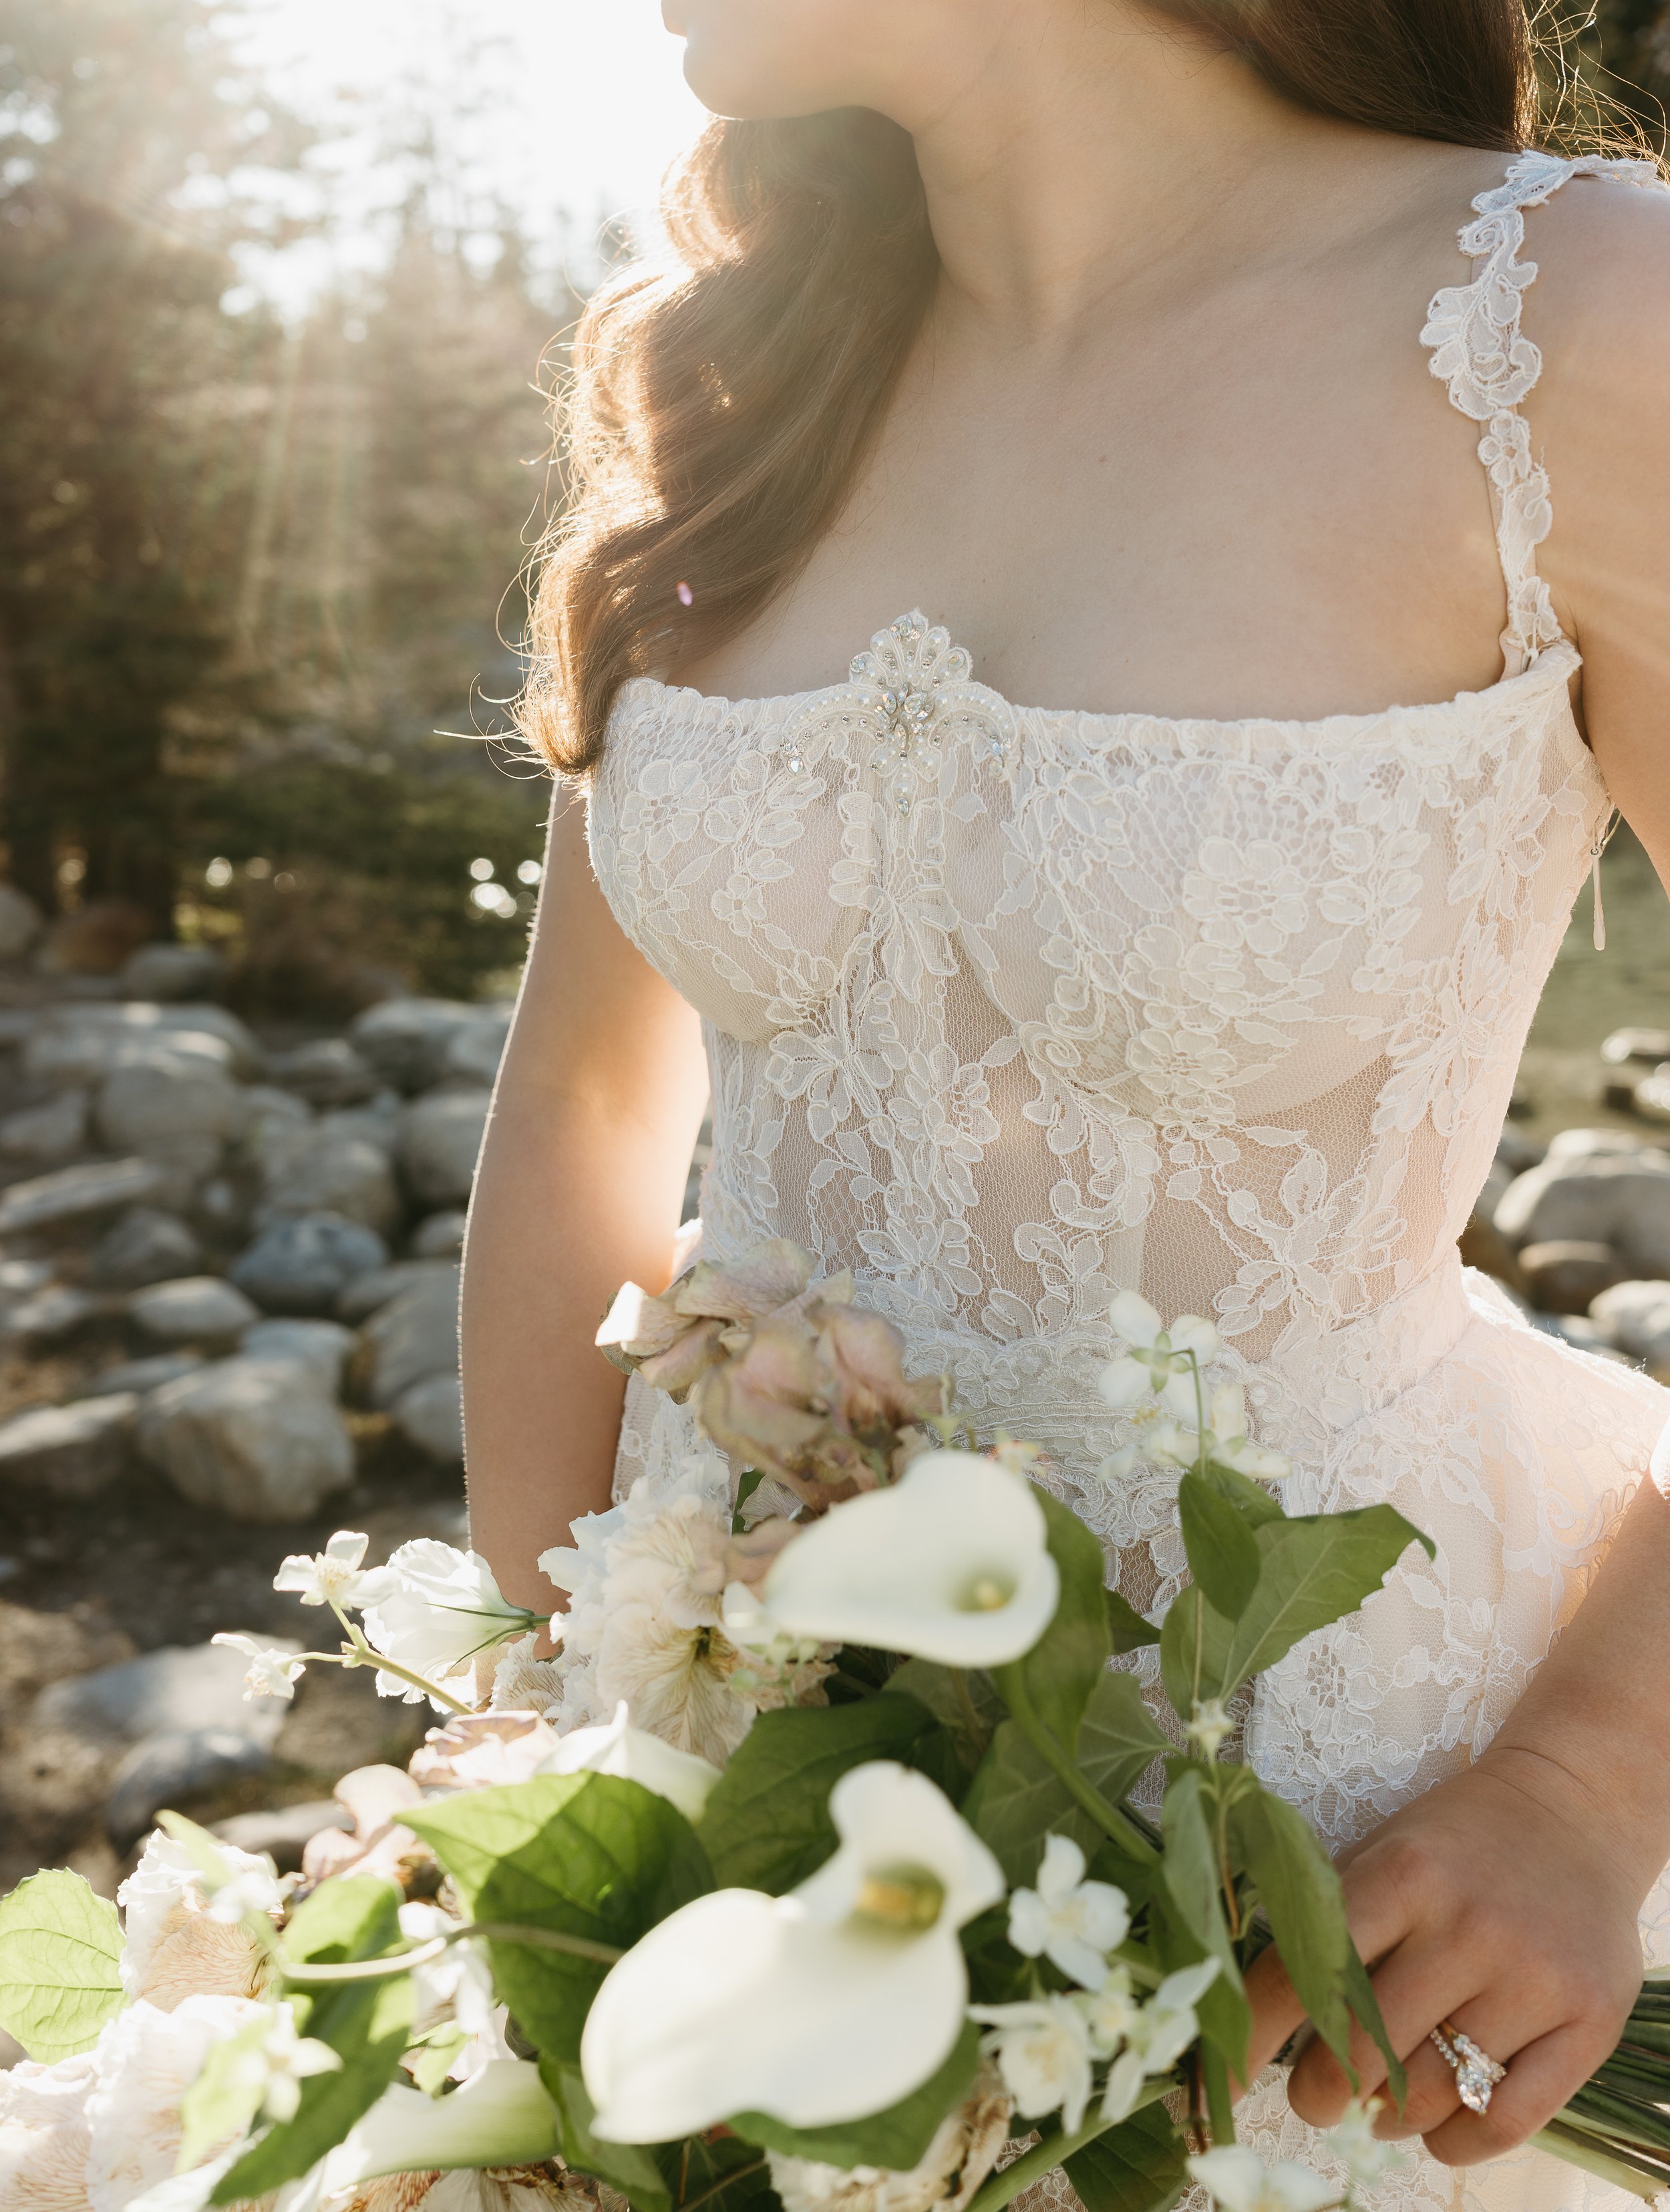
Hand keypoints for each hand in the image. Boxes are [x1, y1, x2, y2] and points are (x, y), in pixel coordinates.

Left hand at [1240, 1746, 1650, 2165]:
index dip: (1252, 2038)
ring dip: (1385, 2119)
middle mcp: (1468, 1925)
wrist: (1572, 1811)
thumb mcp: (1380, 1853)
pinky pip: (1505, 2121)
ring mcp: (1533, 1977)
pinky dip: (1455, 2142)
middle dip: (1318, 2093)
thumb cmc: (1453, 1843)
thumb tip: (1246, 2014)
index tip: (1224, 2083)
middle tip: (1313, 2098)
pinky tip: (1435, 2126)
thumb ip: (1323, 1922)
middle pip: (1362, 2052)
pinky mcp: (1589, 2021)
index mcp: (1403, 1873)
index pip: (1303, 1973)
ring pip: (1431, 2095)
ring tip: (1376, 2105)